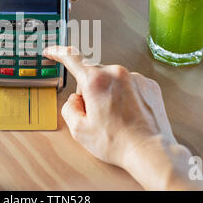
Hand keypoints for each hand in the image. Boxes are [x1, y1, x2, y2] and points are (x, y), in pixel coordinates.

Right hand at [43, 46, 202, 189]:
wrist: (150, 151)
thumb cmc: (119, 143)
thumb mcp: (79, 130)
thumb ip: (69, 108)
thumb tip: (75, 100)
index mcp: (96, 80)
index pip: (71, 58)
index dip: (58, 53)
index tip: (52, 51)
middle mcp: (116, 73)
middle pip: (93, 76)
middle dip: (90, 92)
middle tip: (96, 116)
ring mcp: (135, 78)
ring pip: (112, 81)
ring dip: (109, 95)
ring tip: (116, 120)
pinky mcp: (149, 85)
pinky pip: (129, 86)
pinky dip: (125, 97)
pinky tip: (128, 115)